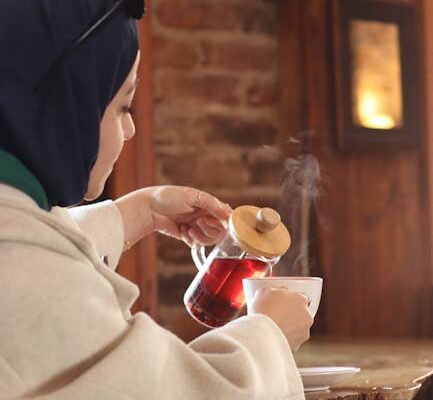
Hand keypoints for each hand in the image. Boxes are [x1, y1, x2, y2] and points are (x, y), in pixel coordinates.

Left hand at [115, 186, 231, 249]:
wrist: (148, 209)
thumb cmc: (168, 197)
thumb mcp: (191, 196)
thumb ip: (211, 204)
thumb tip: (229, 213)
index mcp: (207, 204)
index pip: (225, 218)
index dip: (220, 222)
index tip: (209, 220)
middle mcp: (204, 216)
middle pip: (219, 232)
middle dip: (208, 229)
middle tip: (197, 223)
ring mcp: (196, 226)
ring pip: (209, 240)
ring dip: (200, 236)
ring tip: (188, 229)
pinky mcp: (188, 236)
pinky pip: (197, 244)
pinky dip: (190, 239)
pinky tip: (181, 231)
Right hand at [247, 288, 313, 350]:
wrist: (261, 334)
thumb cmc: (263, 310)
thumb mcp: (265, 291)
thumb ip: (275, 290)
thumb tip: (278, 292)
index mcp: (301, 299)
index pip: (300, 297)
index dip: (290, 299)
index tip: (281, 301)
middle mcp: (307, 315)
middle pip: (300, 312)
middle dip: (291, 313)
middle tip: (277, 313)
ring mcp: (304, 332)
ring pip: (297, 327)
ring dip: (289, 326)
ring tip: (274, 326)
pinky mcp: (297, 346)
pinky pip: (292, 340)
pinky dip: (285, 338)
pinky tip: (274, 336)